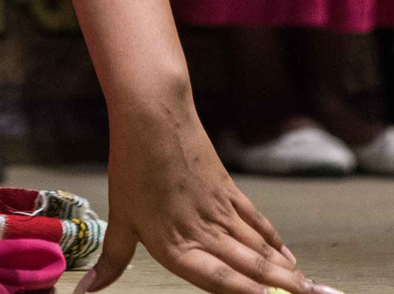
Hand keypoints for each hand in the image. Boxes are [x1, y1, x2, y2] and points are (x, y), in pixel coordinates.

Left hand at [82, 104, 323, 293]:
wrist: (154, 116)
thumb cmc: (132, 167)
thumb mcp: (119, 218)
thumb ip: (112, 262)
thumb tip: (86, 292)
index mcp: (174, 245)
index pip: (217, 279)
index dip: (245, 293)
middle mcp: (203, 231)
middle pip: (248, 266)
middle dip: (279, 288)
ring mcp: (220, 210)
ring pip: (258, 246)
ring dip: (283, 269)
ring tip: (306, 287)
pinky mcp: (228, 191)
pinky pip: (256, 222)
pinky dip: (274, 241)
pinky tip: (287, 255)